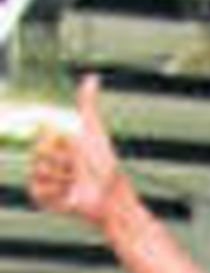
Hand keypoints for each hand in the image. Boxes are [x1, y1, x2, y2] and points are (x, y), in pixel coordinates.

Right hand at [27, 74, 120, 226]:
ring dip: (62, 178)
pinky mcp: (42, 196)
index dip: (62, 141)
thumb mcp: (94, 131)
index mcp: (54, 141)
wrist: (108, 195)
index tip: (78, 147)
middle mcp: (46, 157)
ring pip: (38, 170)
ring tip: (76, 183)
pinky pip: (37, 189)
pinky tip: (70, 196)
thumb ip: (88, 105)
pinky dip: (56, 193)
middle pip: (39, 151)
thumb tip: (92, 76)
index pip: (45, 133)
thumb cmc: (104, 164)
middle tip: (79, 169)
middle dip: (64, 161)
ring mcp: (42, 176)